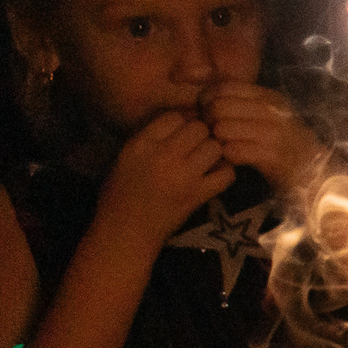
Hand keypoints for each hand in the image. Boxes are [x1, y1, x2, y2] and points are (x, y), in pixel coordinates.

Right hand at [97, 111, 234, 251]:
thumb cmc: (120, 193)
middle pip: (199, 128)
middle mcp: (163, 155)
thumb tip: (181, 120)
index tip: (180, 133)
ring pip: (215, 146)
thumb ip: (150, 137)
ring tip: (206, 160)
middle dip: (201, 135)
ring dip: (214, 152)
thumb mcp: (125, 156)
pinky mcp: (198, 195)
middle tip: (197, 146)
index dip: (181, 122)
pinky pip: (227, 173)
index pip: (174, 116)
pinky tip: (215, 175)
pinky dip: (226, 172)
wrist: (125, 231)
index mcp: (141, 144)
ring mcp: (184, 176)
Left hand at [201, 83, 325, 189]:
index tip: (209, 114)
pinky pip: (233, 151)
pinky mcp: (271, 156)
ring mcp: (273, 133)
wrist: (317, 170)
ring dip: (218, 141)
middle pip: (218, 107)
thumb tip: (204, 96)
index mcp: (269, 97)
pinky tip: (236, 160)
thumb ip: (245, 102)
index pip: (224, 88)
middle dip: (209, 122)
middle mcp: (272, 111)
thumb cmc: (286, 142)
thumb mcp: (271, 114)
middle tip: (215, 134)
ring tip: (226, 147)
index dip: (208, 101)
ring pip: (222, 129)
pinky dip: (229, 157)